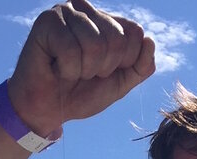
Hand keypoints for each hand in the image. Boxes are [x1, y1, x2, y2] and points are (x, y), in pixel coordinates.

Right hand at [7, 0, 154, 136]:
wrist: (47, 110)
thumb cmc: (80, 94)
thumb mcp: (119, 84)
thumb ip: (140, 67)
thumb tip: (150, 40)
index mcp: (108, 20)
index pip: (135, 33)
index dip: (124, 63)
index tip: (103, 71)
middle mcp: (89, 9)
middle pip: (117, 39)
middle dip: (102, 68)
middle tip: (83, 73)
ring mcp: (67, 11)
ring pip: (95, 44)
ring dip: (83, 71)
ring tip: (69, 70)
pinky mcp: (47, 21)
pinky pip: (70, 50)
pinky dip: (65, 70)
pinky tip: (56, 68)